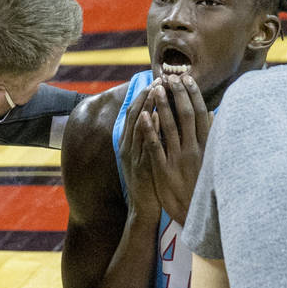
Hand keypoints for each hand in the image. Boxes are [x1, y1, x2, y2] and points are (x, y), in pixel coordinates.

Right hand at [116, 85, 163, 219]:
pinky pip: (144, 144)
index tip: (156, 80)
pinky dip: (149, 129)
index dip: (144, 95)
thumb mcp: (147, 158)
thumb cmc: (150, 183)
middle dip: (146, 95)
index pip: (135, 113)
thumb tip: (158, 120)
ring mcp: (133, 156)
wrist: (143, 209)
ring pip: (138, 126)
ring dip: (147, 106)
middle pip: (134, 114)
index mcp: (129, 143)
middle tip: (158, 79)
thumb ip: (149, 140)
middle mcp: (128, 147)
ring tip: (157, 89)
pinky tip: (157, 116)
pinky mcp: (140, 166)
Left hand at [148, 74, 210, 225]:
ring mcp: (178, 160)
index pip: (201, 114)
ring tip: (156, 88)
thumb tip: (215, 116)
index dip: (194, 95)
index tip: (187, 79)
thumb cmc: (204, 188)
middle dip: (178, 94)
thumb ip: (213, 140)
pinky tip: (145, 116)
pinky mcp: (164, 171)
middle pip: (186, 115)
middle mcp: (194, 150)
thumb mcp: (214, 163)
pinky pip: (156, 147)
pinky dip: (150, 130)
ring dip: (163, 106)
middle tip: (170, 77)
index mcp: (207, 147)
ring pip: (170, 127)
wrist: (196, 216)